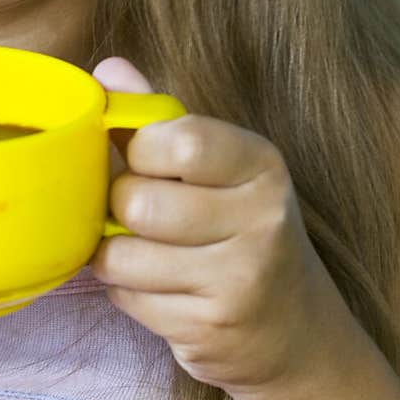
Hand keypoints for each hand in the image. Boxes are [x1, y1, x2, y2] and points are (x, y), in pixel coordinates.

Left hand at [91, 57, 339, 399]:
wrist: (293, 330)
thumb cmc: (238, 229)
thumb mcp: (216, 167)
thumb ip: (159, 117)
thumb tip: (107, 69)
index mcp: (261, 164)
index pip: (178, 139)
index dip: (139, 150)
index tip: (143, 161)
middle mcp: (261, 219)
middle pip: (138, 202)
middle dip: (120, 209)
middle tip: (139, 216)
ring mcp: (240, 279)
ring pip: (123, 256)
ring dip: (115, 256)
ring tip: (143, 252)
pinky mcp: (211, 328)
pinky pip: (128, 299)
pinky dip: (127, 292)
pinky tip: (159, 289)